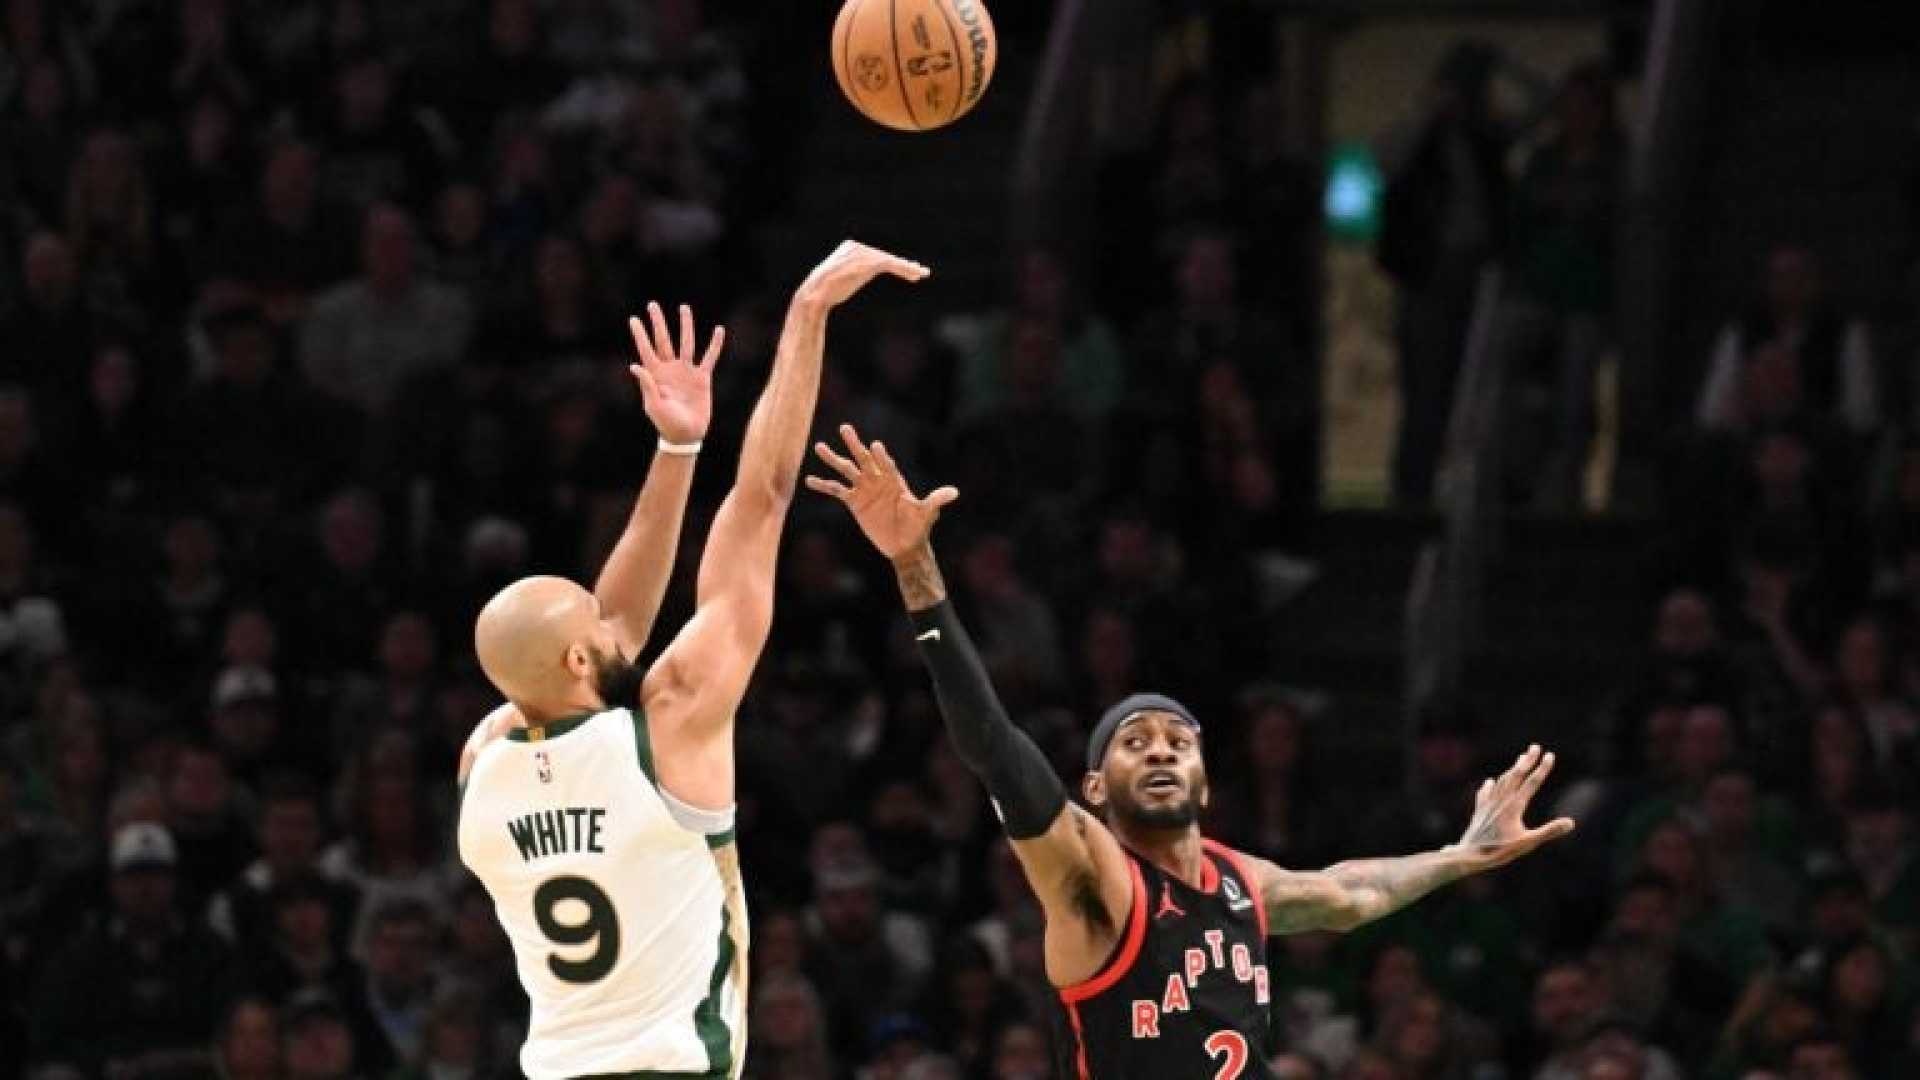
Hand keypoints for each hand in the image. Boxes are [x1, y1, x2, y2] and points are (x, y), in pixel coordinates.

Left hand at [627, 301, 721, 443]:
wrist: (686, 435)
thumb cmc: (666, 423)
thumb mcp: (653, 405)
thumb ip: (646, 385)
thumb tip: (635, 365)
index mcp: (655, 375)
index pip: (646, 349)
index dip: (639, 334)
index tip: (633, 319)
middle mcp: (670, 369)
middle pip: (663, 340)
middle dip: (658, 323)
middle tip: (652, 305)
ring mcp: (686, 371)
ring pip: (686, 342)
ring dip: (685, 325)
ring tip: (684, 308)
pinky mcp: (702, 378)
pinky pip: (710, 357)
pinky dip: (714, 344)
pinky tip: (718, 330)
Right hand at [796, 240, 929, 309]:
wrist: (816, 295)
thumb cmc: (826, 291)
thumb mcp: (840, 277)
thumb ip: (852, 272)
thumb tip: (855, 275)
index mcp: (849, 247)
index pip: (876, 255)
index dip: (893, 264)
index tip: (908, 271)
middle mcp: (856, 247)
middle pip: (884, 257)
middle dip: (903, 266)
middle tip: (920, 272)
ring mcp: (861, 254)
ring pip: (890, 260)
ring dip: (907, 268)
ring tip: (922, 274)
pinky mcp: (866, 263)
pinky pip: (889, 264)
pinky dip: (903, 269)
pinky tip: (914, 275)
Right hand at [805, 423, 957, 560]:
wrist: (904, 545)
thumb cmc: (917, 527)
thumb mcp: (926, 513)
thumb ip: (936, 501)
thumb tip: (954, 493)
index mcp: (894, 480)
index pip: (886, 465)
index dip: (881, 457)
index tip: (875, 446)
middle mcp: (877, 481)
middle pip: (863, 459)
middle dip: (854, 445)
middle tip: (845, 428)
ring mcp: (864, 490)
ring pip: (846, 470)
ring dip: (833, 459)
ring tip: (819, 446)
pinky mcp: (854, 502)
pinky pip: (836, 490)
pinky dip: (824, 485)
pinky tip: (809, 480)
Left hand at [1454, 744, 1575, 869]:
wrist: (1469, 855)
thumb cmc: (1500, 851)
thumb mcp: (1528, 843)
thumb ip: (1549, 831)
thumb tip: (1571, 822)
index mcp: (1514, 806)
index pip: (1532, 782)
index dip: (1542, 768)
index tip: (1550, 755)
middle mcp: (1501, 801)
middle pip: (1516, 775)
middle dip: (1527, 760)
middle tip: (1535, 746)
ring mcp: (1489, 804)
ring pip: (1502, 781)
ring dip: (1512, 769)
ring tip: (1520, 759)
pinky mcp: (1480, 811)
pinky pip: (1485, 793)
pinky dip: (1491, 786)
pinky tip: (1490, 782)